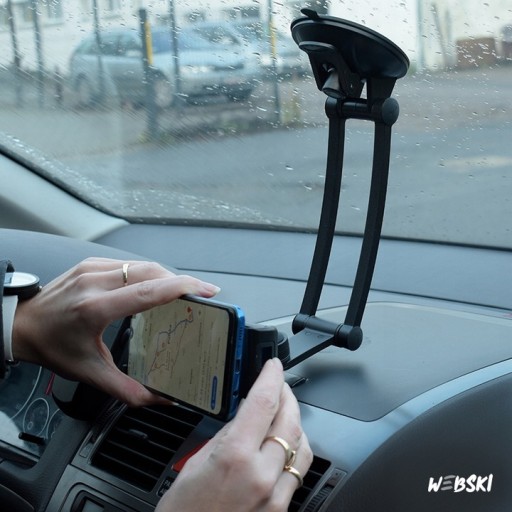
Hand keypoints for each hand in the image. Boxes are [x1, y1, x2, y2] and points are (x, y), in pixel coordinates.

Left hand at [12, 257, 219, 405]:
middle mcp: (94, 281)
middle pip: (152, 272)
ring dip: (167, 276)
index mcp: (95, 308)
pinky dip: (149, 274)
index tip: (205, 290)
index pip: (147, 291)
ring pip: (143, 264)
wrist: (21, 324)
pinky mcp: (92, 262)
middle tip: (202, 294)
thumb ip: (128, 390)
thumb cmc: (52, 347)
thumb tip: (161, 399)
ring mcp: (92, 268)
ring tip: (183, 292)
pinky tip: (156, 286)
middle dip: (182, 281)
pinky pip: (130, 263)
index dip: (181, 288)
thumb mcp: (90, 373)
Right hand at [156, 358, 312, 511]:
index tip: (273, 366)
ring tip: (283, 412)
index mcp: (236, 457)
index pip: (264, 402)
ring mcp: (276, 495)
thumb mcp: (196, 464)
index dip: (272, 376)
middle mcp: (262, 474)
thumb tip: (245, 415)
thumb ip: (226, 437)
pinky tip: (285, 445)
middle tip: (279, 385)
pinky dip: (296, 450)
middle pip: (290, 420)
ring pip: (303, 444)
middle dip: (288, 395)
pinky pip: (299, 472)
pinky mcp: (281, 510)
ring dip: (295, 422)